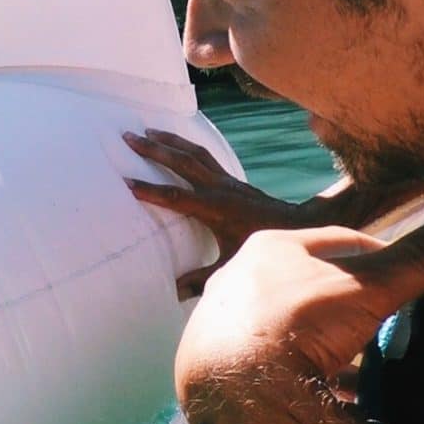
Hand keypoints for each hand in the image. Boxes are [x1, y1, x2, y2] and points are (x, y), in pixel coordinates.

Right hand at [125, 129, 308, 297]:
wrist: (296, 228)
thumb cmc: (261, 248)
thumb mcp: (231, 265)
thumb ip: (201, 279)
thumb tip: (173, 293)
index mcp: (214, 209)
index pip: (175, 196)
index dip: (150, 190)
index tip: (126, 182)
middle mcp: (218, 188)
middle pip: (181, 162)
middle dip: (153, 148)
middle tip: (128, 136)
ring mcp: (225, 179)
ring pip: (193, 152)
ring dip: (169, 140)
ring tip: (147, 129)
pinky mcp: (230, 177)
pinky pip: (204, 155)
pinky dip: (187, 144)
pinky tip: (175, 140)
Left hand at [176, 218, 423, 423]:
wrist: (234, 387)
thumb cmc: (294, 323)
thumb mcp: (364, 289)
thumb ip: (413, 263)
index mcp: (270, 247)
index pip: (340, 242)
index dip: (382, 256)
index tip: (410, 275)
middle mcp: (241, 277)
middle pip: (314, 282)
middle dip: (351, 299)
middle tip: (389, 318)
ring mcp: (227, 319)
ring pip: (293, 321)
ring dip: (328, 335)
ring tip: (365, 354)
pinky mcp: (223, 359)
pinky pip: (275, 357)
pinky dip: (306, 367)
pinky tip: (331, 385)